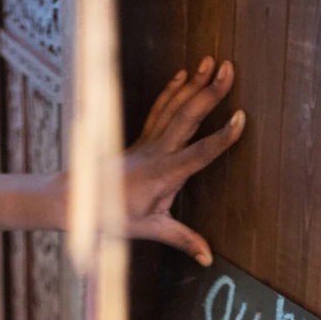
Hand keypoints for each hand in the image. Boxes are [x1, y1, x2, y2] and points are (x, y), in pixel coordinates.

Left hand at [122, 58, 245, 265]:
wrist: (79, 199)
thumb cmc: (114, 216)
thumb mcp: (151, 230)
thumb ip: (182, 240)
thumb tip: (207, 258)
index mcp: (164, 174)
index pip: (200, 153)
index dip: (222, 137)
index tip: (241, 118)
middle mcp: (157, 152)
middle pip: (188, 116)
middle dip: (211, 91)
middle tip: (229, 68)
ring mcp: (148, 141)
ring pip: (174, 106)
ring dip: (194, 83)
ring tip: (212, 61)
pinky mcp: (142, 138)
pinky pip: (159, 108)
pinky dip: (171, 90)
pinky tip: (183, 75)